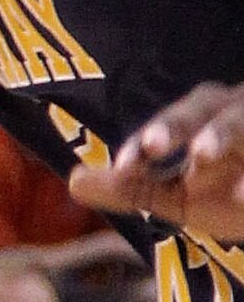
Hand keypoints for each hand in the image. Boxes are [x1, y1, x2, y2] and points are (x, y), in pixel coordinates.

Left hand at [74, 82, 243, 239]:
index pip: (171, 122)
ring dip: (224, 134)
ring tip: (203, 158)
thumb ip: (133, 189)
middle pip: (207, 105)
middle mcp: (237, 111)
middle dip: (181, 124)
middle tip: (154, 147)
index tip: (123, 167)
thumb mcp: (179, 196)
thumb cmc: (229, 193)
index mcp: (205, 117)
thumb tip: (74, 181)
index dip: (148, 140)